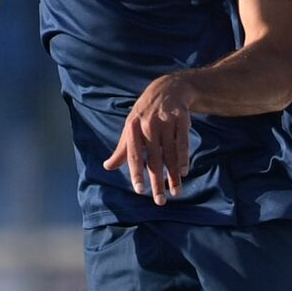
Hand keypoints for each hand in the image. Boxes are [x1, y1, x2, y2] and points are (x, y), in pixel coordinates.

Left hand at [102, 74, 193, 204]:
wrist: (167, 89)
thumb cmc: (144, 114)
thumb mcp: (130, 128)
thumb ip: (122, 149)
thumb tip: (107, 167)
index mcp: (132, 128)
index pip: (133, 155)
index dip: (136, 174)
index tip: (140, 191)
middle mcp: (148, 125)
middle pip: (153, 159)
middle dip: (157, 182)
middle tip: (160, 201)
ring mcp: (165, 121)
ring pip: (170, 154)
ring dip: (173, 176)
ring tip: (176, 192)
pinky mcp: (181, 118)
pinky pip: (183, 142)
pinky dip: (183, 158)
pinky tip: (184, 172)